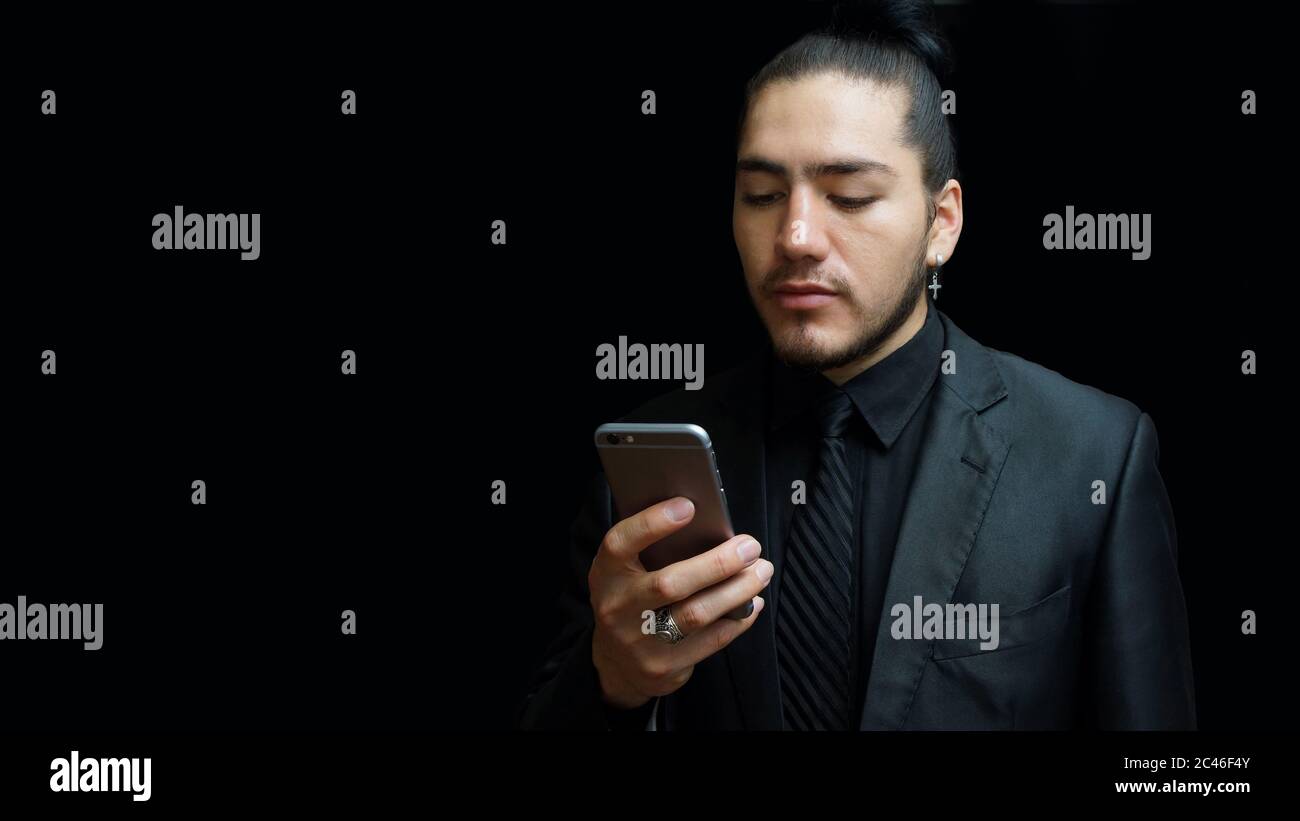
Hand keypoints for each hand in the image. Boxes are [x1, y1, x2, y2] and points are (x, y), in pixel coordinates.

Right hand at [589, 496, 771, 708]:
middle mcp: (617, 607)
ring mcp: (639, 641)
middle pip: (670, 583)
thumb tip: (711, 528)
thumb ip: (653, 550)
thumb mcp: (627, 571)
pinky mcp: (663, 667)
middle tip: (750, 546)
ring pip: (697, 614)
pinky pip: (711, 641)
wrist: (616, 662)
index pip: (621, 543)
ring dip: (737, 590)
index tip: (688, 506)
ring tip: (761, 571)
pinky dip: (738, 619)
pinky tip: (752, 602)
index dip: (652, 523)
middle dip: (718, 563)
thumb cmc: (632, 599)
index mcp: (606, 574)